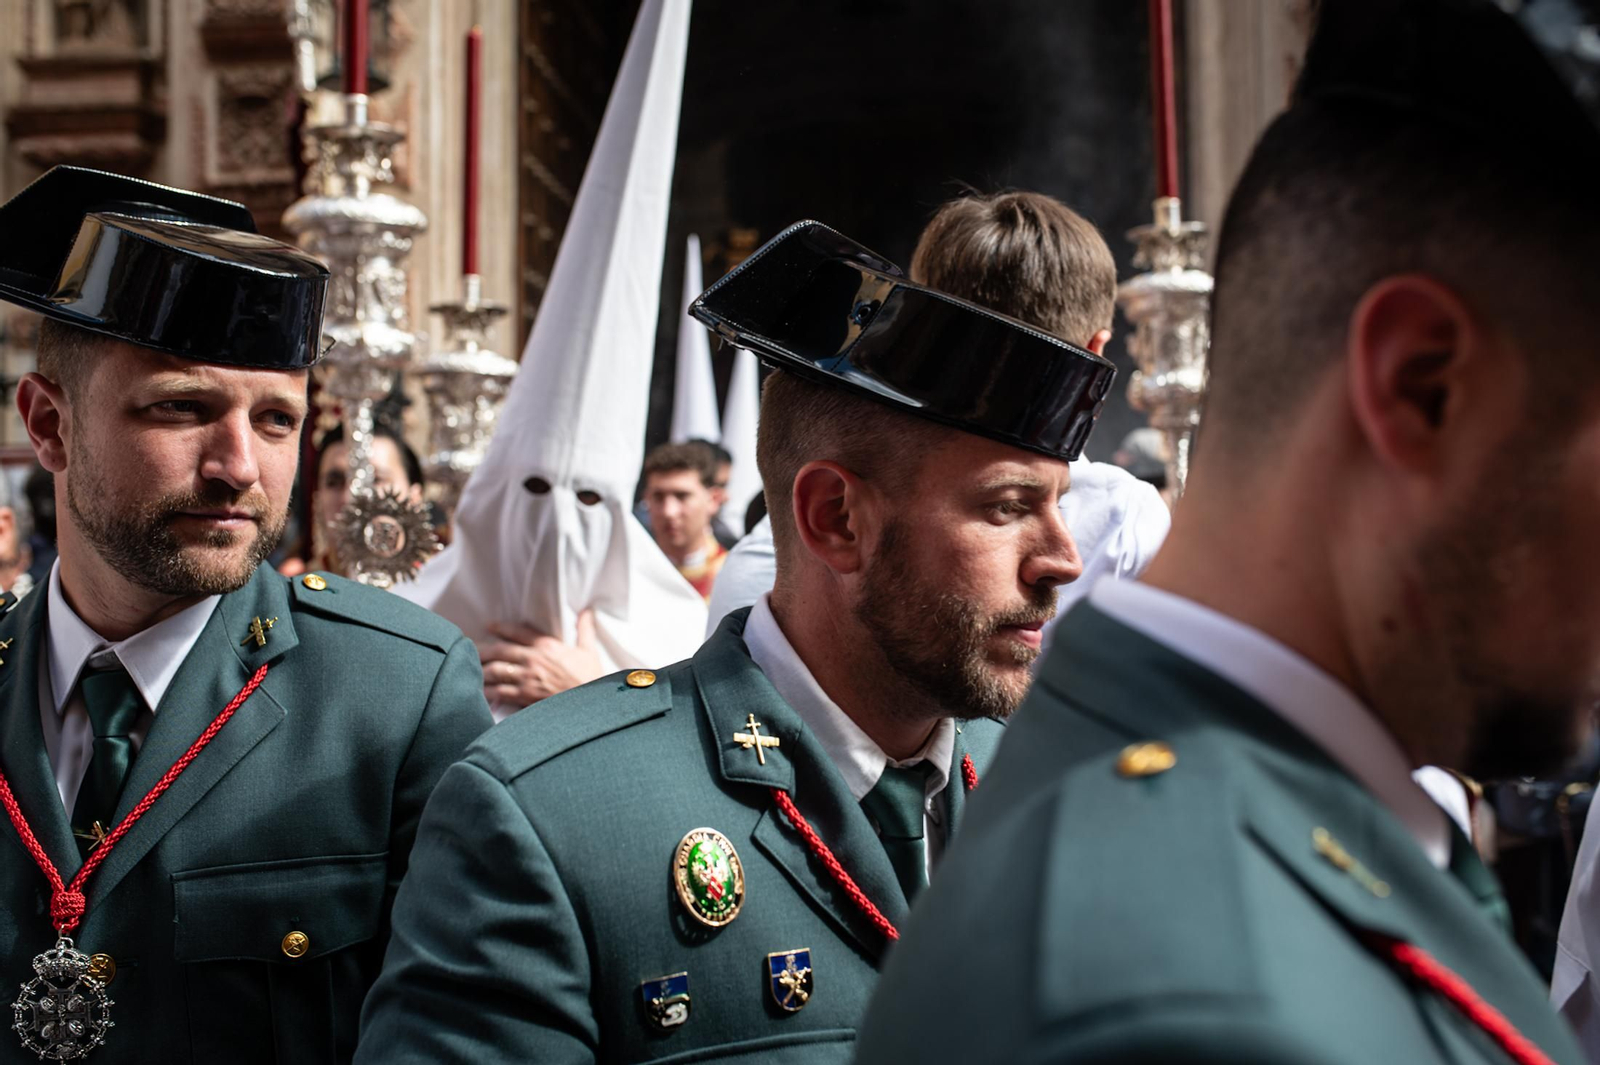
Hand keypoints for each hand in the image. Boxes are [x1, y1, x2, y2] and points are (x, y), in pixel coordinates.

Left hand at [477, 610, 602, 709]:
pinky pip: (499, 692)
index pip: (518, 632)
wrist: (590, 704)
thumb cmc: (591, 678)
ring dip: (481, 669)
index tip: (489, 626)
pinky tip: (478, 691)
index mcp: (547, 646)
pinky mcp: (524, 696)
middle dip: (483, 648)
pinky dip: (487, 691)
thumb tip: (587, 611)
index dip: (501, 628)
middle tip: (470, 647)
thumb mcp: (589, 651)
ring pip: (495, 670)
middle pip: (500, 650)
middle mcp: (533, 659)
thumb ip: (585, 629)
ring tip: (470, 668)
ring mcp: (527, 679)